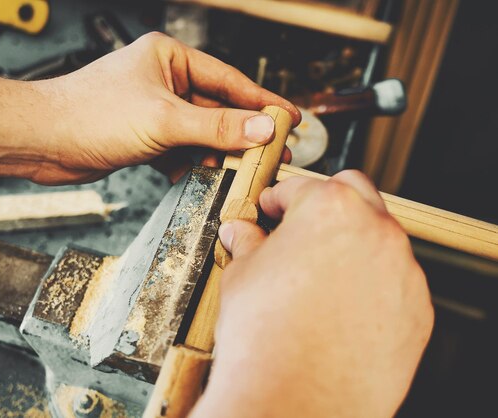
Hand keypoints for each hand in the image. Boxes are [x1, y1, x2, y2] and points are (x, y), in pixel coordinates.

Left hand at [31, 32, 298, 183]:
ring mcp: (152, 111)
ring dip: (215, 154)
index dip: (261, 101)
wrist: (41, 141)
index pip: (228, 80)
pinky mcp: (142, 137)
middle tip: (272, 155)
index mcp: (169, 58)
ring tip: (237, 173)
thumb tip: (262, 129)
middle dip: (241, 135)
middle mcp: (163, 81)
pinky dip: (188, 166)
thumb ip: (216, 126)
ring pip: (198, 134)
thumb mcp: (164, 119)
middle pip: (216, 110)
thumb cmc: (90, 113)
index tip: (289, 119)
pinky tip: (197, 178)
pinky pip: (178, 151)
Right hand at [192, 170, 433, 417]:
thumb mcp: (241, 275)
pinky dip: (372, 282)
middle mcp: (375, 231)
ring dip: (351, 243)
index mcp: (329, 210)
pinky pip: (395, 281)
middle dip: (325, 201)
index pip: (302, 186)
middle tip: (300, 225)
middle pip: (354, 193)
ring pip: (379, 238)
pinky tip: (342, 306)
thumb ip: (247, 243)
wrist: (294, 400)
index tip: (272, 209)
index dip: (279, 197)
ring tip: (319, 272)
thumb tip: (241, 233)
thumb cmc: (265, 337)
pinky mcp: (416, 309)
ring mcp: (402, 271)